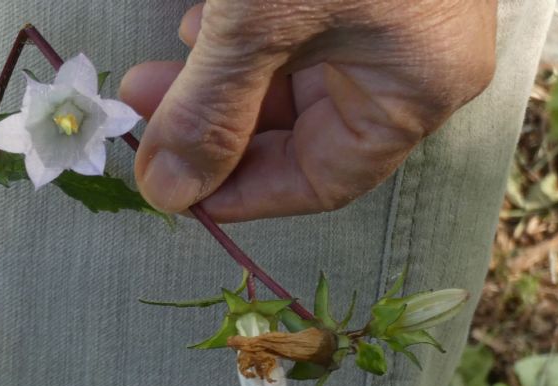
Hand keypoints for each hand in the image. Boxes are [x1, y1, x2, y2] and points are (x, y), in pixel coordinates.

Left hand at [120, 1, 497, 221]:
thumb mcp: (260, 19)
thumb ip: (209, 109)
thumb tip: (168, 191)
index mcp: (414, 87)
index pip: (326, 179)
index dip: (244, 193)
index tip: (176, 191)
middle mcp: (410, 61)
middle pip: (302, 131)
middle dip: (215, 129)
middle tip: (143, 115)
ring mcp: (385, 19)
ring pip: (288, 81)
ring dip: (216, 84)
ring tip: (154, 73)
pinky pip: (292, 33)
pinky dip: (239, 40)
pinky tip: (197, 27)